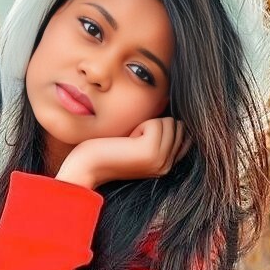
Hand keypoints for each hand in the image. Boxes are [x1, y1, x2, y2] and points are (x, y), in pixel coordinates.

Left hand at [59, 117, 191, 187]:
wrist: (88, 166)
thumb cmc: (108, 149)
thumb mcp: (139, 141)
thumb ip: (159, 132)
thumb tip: (170, 103)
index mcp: (167, 165)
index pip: (182, 133)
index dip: (159, 127)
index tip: (138, 139)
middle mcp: (167, 166)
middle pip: (176, 125)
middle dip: (153, 124)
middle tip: (131, 141)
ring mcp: (161, 161)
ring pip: (168, 122)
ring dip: (146, 124)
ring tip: (129, 141)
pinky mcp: (151, 152)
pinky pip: (156, 123)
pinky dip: (139, 125)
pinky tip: (127, 141)